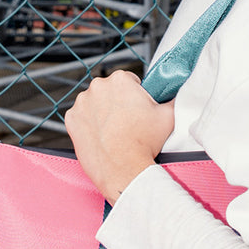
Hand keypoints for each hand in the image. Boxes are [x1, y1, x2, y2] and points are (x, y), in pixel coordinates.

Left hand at [64, 70, 174, 203]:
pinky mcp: (71, 119)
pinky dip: (89, 123)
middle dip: (118, 101)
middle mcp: (97, 87)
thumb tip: (177, 93)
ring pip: (95, 102)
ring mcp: (81, 103)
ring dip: (102, 111)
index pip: (129, 79)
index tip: (138, 108)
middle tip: (128, 120)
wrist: (123, 169)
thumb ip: (173, 98)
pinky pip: (81, 116)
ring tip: (114, 130)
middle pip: (110, 90)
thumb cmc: (144, 143)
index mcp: (120, 80)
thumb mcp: (168, 116)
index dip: (136, 94)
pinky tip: (101, 135)